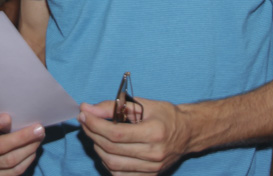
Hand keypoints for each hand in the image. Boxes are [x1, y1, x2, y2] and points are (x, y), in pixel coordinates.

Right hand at [0, 113, 43, 175]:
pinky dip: (26, 161)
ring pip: (8, 160)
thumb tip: (24, 114)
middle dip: (21, 137)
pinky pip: (14, 171)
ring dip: (28, 149)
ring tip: (39, 139)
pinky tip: (33, 151)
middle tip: (38, 129)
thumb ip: (2, 120)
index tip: (8, 117)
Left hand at [78, 98, 192, 174]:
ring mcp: (152, 168)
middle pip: (111, 148)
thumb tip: (89, 109)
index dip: (95, 124)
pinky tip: (105, 149)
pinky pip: (120, 174)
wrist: (188, 133)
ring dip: (97, 148)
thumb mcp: (143, 104)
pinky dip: (107, 162)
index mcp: (154, 133)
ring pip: (112, 163)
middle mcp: (153, 153)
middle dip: (93, 133)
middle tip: (85, 120)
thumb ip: (115, 106)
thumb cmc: (167, 116)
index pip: (115, 133)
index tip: (84, 114)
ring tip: (94, 133)